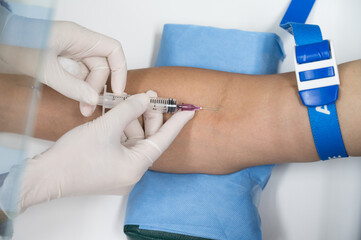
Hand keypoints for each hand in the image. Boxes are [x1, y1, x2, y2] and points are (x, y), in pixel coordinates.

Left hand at [0, 19, 126, 115]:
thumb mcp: (45, 68)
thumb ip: (71, 86)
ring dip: (87, 91)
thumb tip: (92, 99)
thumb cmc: (16, 43)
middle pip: (101, 66)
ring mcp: (70, 53)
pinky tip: (73, 99)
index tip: (118, 90)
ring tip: (81, 108)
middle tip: (89, 106)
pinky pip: (77, 77)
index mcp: (79, 37)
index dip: (120, 70)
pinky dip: (77, 89)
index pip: (113, 50)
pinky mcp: (62, 62)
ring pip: (89, 74)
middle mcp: (77, 44)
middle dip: (97, 87)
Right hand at [18, 93, 193, 210]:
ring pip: (135, 141)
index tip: (190, 111)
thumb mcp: (105, 127)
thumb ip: (129, 109)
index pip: (163, 140)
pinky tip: (118, 116)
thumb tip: (145, 98)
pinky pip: (123, 147)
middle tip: (149, 96)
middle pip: (149, 139)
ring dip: (132, 121)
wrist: (45, 176)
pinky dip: (123, 131)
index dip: (177, 123)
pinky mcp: (111, 170)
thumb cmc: (72, 157)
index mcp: (135, 167)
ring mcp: (121, 173)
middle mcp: (132, 173)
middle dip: (149, 116)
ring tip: (127, 103)